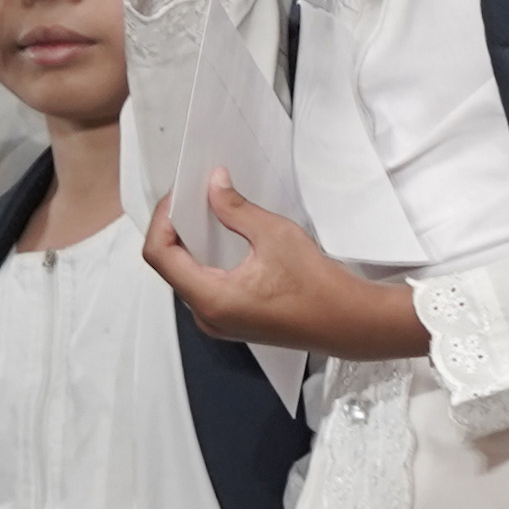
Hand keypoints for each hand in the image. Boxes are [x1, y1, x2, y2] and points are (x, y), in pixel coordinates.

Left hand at [142, 170, 430, 361]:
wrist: (348, 322)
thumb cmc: (318, 288)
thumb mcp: (274, 234)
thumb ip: (235, 208)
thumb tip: (213, 186)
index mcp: (212, 298)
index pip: (160, 255)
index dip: (162, 219)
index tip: (178, 195)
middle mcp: (208, 317)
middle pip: (169, 266)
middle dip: (174, 227)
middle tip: (190, 196)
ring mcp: (218, 322)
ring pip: (185, 277)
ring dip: (189, 243)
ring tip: (205, 211)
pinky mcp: (231, 321)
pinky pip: (202, 287)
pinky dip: (204, 259)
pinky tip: (220, 238)